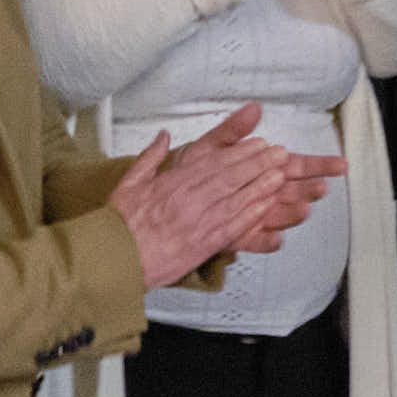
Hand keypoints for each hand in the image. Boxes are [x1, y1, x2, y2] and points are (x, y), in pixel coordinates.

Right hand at [107, 108, 343, 281]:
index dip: (240, 153)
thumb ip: (150, 157)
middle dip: (259, 163)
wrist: (114, 259)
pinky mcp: (202, 245)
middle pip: (231, 177)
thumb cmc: (119, 224)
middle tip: (280, 153)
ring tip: (281, 174)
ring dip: (262, 186)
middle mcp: (189, 200)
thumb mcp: (129, 182)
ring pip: (236, 199)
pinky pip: (232, 227)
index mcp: (172, 183)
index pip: (214, 163)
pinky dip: (251, 215)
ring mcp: (198, 223)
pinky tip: (266, 205)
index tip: (258, 144)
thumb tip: (163, 136)